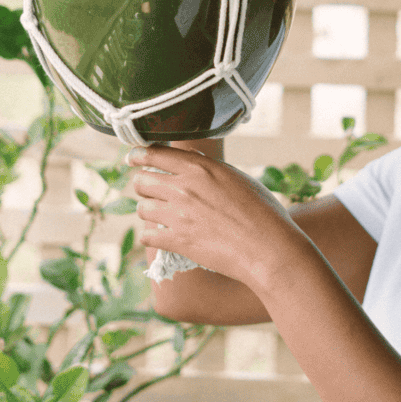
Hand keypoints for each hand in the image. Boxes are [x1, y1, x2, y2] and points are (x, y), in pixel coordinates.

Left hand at [130, 144, 300, 287]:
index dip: (138, 154)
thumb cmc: (261, 211)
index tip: (133, 157)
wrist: (267, 248)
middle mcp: (184, 188)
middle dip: (142, 184)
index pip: (155, 153)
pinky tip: (160, 236)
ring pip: (141, 208)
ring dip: (147, 210)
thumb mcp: (237, 178)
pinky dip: (151, 235)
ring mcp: (178, 215)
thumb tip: (192, 160)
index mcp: (199, 168)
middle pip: (142, 180)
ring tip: (156, 214)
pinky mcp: (177, 241)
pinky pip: (147, 235)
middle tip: (148, 190)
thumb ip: (210, 168)